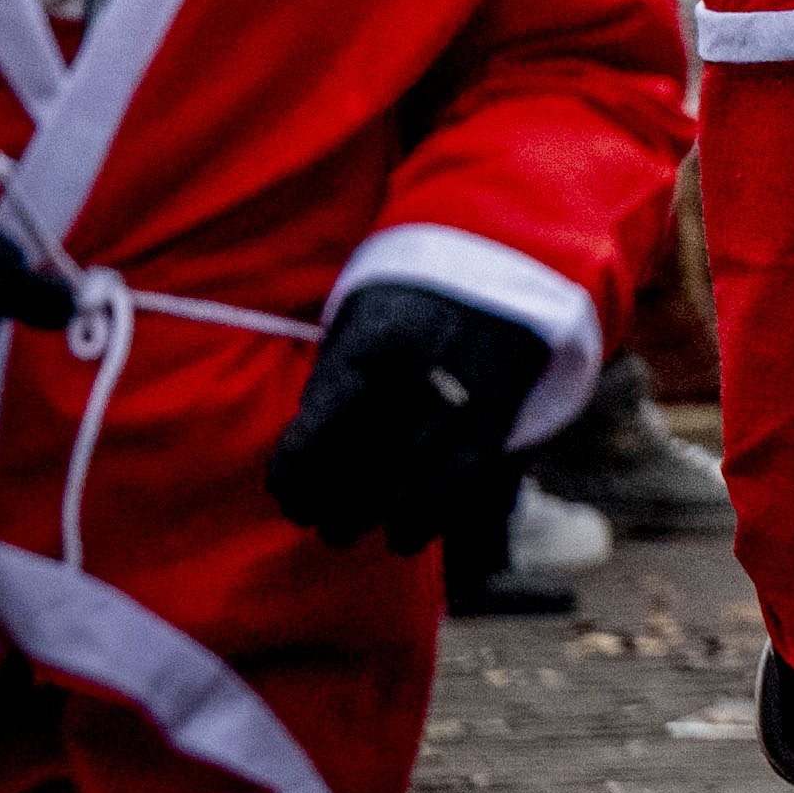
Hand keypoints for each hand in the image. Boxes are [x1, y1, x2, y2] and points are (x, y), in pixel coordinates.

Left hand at [266, 276, 546, 551]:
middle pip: (356, 465)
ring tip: (342, 533)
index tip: (284, 494)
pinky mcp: (499, 414)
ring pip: (404, 480)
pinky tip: (404, 538)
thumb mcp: (360, 316)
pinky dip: (427, 518)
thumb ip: (334, 379)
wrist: (509, 254)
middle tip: (311, 519)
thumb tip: (306, 448)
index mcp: (371, 349)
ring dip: (366, 517)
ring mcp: (462, 397)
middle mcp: (416, 377)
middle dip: (326, 503)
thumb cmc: (413, 294)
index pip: (316, 435)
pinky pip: (459, 480)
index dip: (292, 477)